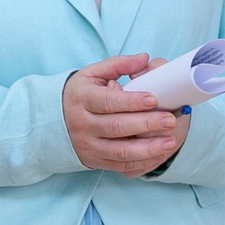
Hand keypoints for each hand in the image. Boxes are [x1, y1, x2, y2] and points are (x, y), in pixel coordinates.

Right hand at [64, 53, 184, 177]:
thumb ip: (118, 65)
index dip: (131, 101)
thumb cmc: (81, 94)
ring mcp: (88, 145)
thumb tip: (144, 59)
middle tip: (170, 120)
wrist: (53, 121)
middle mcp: (82, 124)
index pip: (107, 102)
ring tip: (170, 142)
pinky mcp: (95, 160)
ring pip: (120, 151)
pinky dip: (142, 162)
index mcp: (81, 99)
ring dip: (148, 148)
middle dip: (146, 124)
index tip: (153, 99)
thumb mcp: (92, 74)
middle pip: (116, 127)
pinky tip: (159, 154)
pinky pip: (121, 165)